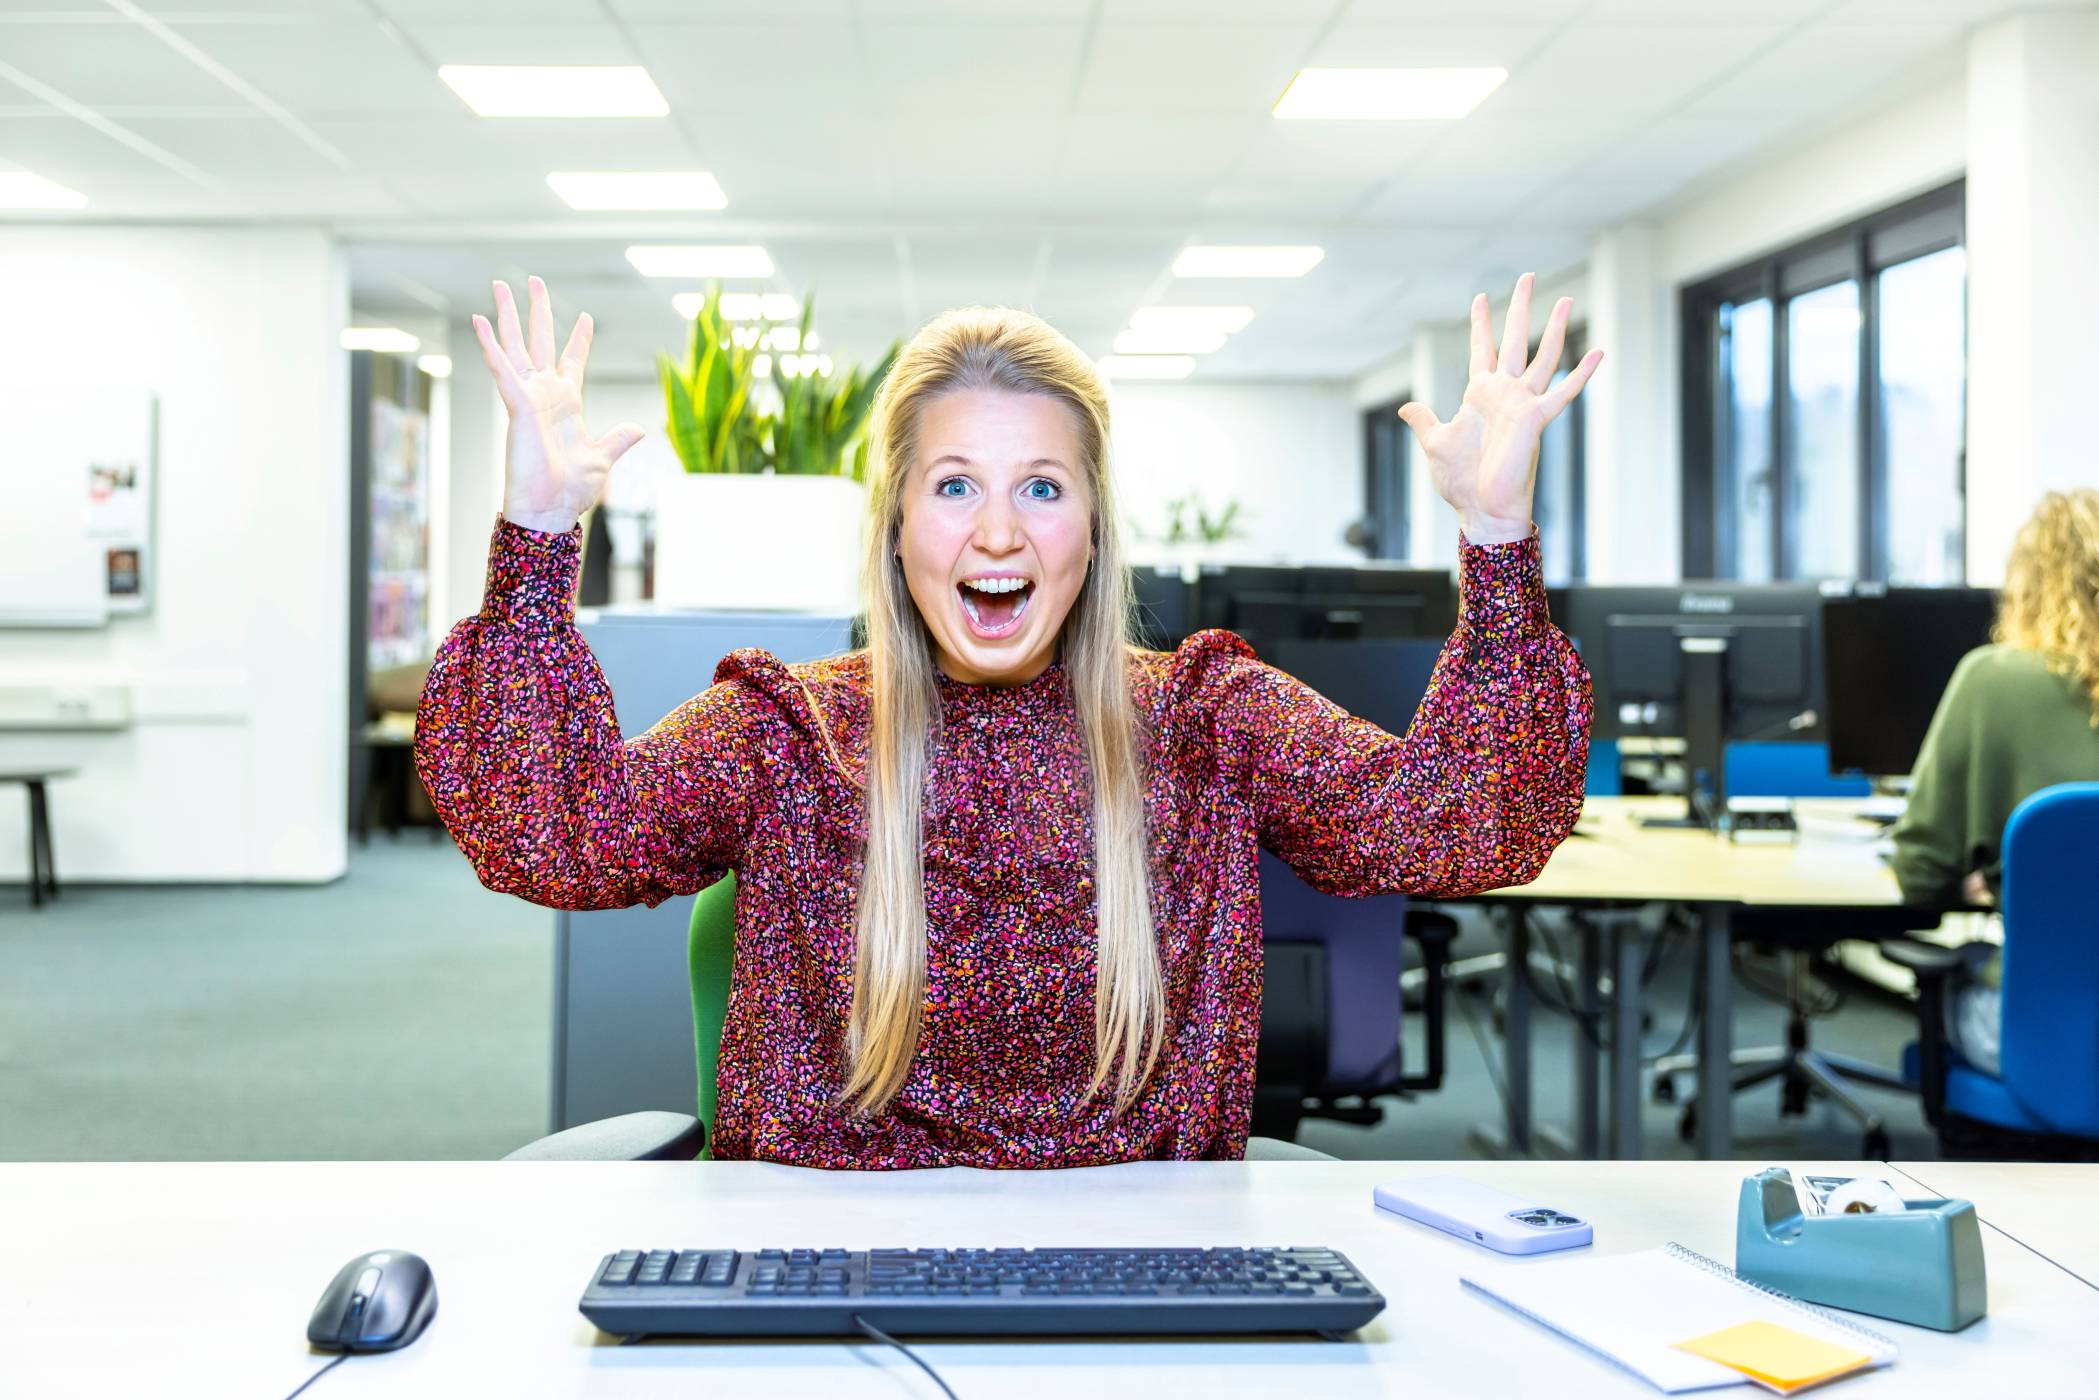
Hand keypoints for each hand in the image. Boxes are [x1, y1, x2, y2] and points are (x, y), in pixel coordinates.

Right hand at [472, 275, 644, 534]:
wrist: (551, 510)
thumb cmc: (571, 490)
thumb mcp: (602, 459)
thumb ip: (618, 440)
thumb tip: (638, 429)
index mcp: (567, 403)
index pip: (572, 361)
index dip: (578, 339)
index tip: (585, 317)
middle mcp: (545, 394)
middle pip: (540, 342)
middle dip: (537, 311)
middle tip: (533, 280)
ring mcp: (529, 397)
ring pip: (516, 347)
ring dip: (507, 316)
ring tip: (500, 284)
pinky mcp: (517, 406)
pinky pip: (502, 369)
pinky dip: (490, 346)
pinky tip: (480, 320)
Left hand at [1397, 273, 1602, 544]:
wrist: (1481, 507)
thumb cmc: (1460, 480)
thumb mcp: (1435, 443)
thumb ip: (1424, 420)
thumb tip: (1406, 406)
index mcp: (1479, 394)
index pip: (1482, 349)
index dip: (1481, 324)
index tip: (1480, 297)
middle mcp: (1504, 393)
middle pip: (1514, 340)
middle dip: (1520, 308)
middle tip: (1528, 277)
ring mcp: (1523, 404)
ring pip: (1542, 357)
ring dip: (1553, 328)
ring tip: (1565, 299)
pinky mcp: (1536, 420)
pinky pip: (1564, 393)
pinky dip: (1581, 374)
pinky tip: (1598, 352)